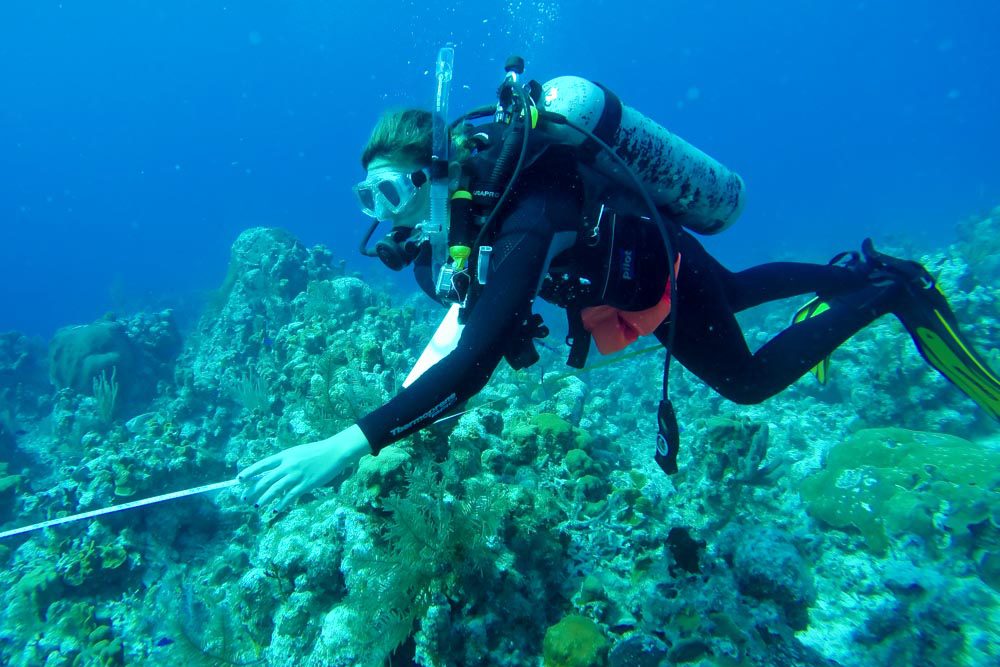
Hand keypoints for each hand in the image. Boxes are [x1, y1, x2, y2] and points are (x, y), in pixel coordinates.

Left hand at [239, 424, 371, 512]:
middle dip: (253, 490)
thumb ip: (285, 463)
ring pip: (275, 489)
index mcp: (285, 455)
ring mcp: (297, 475)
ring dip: (264, 499)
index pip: (263, 464)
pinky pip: (290, 496)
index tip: (239, 479)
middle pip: (266, 479)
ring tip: (256, 506)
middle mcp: (288, 465)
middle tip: (244, 498)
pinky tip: (275, 509)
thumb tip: (272, 475)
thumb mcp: (297, 453)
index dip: (250, 472)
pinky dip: (281, 504)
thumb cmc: (317, 452)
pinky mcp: (306, 484)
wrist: (334, 452)